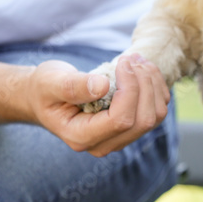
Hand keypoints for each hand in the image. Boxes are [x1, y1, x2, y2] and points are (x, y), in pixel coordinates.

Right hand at [24, 54, 169, 156]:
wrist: (46, 96)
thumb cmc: (45, 89)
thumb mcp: (51, 82)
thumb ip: (72, 86)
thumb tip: (102, 86)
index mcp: (82, 137)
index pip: (120, 120)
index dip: (130, 88)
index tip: (123, 62)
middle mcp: (104, 144)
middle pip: (142, 120)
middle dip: (144, 84)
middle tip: (132, 58)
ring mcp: (120, 138)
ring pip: (155, 116)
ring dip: (153, 84)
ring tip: (138, 60)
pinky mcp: (130, 127)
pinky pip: (156, 110)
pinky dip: (156, 88)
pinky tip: (142, 70)